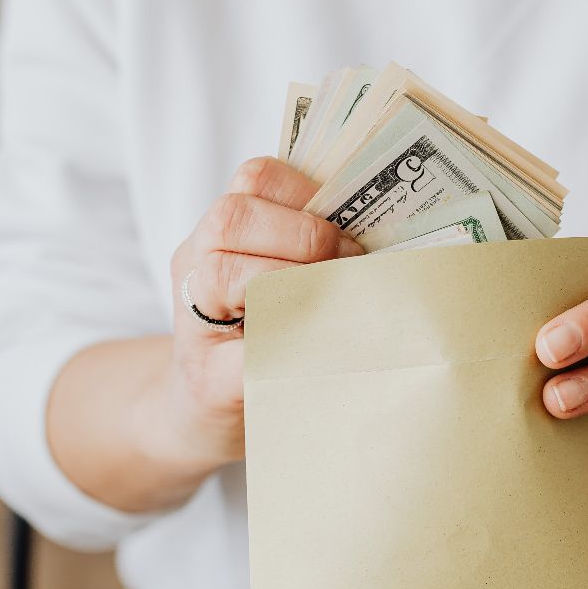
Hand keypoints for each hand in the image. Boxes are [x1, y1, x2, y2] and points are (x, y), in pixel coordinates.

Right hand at [153, 157, 362, 465]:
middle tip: (347, 262)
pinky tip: (322, 347)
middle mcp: (195, 263)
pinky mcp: (207, 378)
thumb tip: (394, 235)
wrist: (205, 410)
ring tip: (330, 300)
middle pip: (232, 216)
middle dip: (303, 235)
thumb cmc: (261, 336)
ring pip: (221, 273)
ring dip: (289, 280)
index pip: (255, 178)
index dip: (307, 191)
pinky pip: (245, 351)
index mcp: (220, 231)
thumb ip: (313, 249)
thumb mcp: (278, 277)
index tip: (350, 225)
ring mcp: (193, 320)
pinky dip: (288, 344)